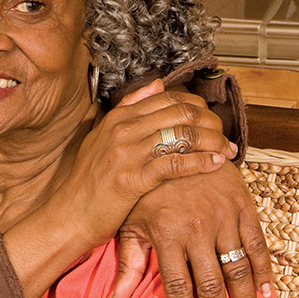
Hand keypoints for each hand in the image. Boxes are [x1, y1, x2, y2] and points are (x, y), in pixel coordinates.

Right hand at [64, 79, 237, 246]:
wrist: (71, 213)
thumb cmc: (90, 180)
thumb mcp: (103, 136)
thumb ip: (129, 109)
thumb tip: (157, 84)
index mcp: (117, 118)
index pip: (167, 98)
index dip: (197, 106)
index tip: (211, 119)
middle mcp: (122, 130)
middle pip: (180, 113)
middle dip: (211, 122)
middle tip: (225, 135)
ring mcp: (127, 153)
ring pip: (182, 135)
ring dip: (212, 142)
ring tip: (227, 151)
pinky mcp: (133, 179)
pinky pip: (176, 164)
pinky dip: (201, 162)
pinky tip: (214, 164)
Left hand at [110, 162, 273, 297]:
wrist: (172, 142)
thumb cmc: (146, 189)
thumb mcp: (131, 222)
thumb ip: (127, 263)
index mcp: (166, 232)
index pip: (178, 284)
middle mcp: (195, 226)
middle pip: (211, 283)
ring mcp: (221, 216)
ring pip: (238, 268)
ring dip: (245, 297)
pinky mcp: (240, 205)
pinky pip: (257, 244)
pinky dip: (264, 270)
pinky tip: (264, 289)